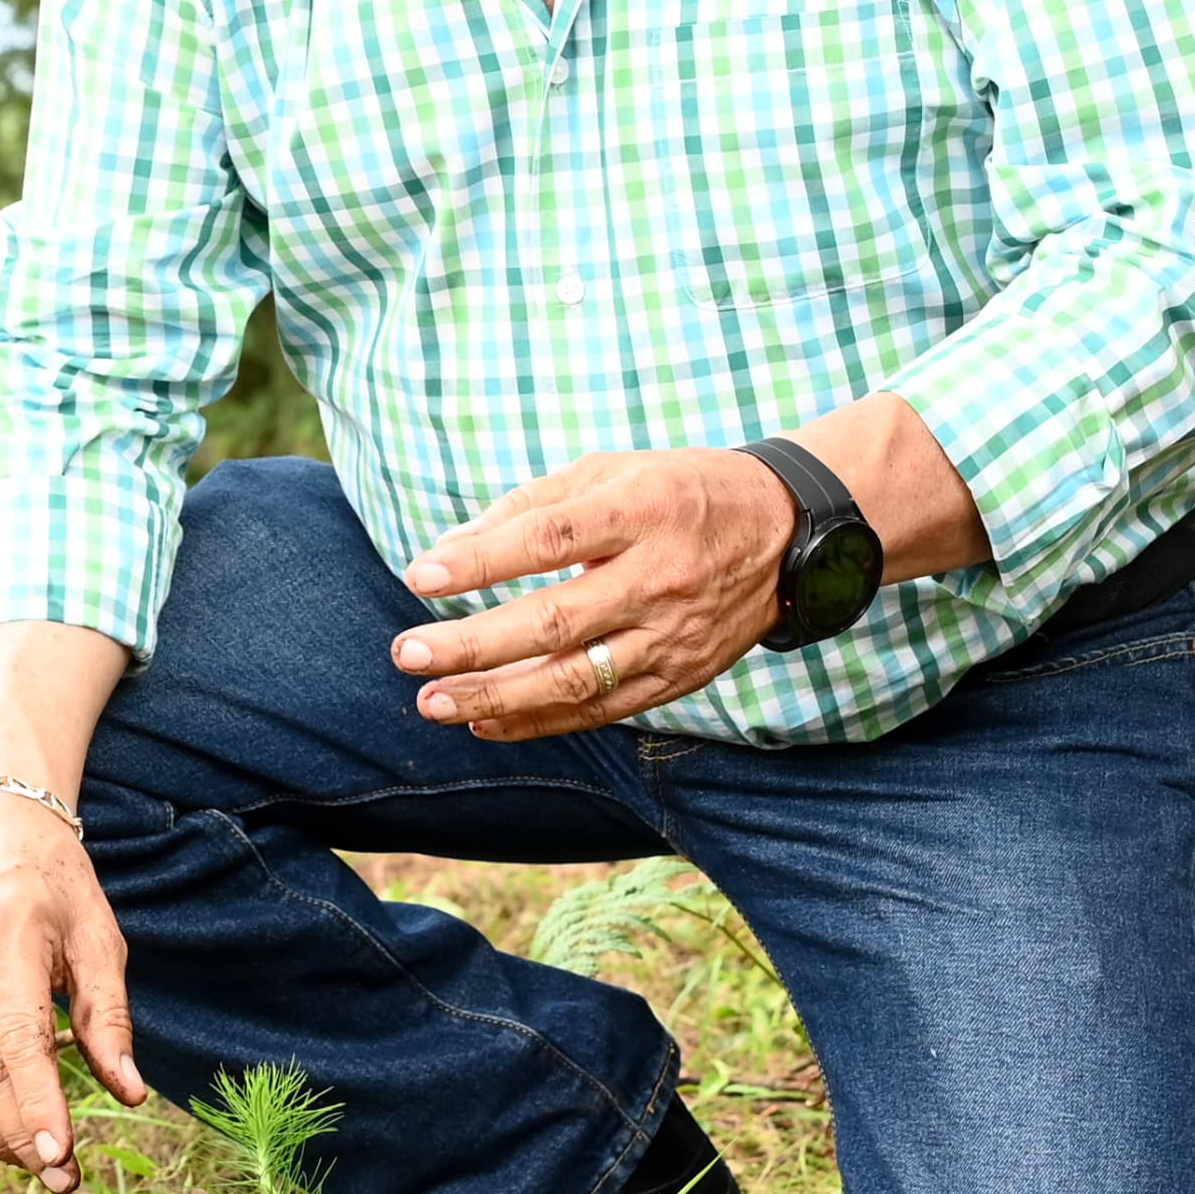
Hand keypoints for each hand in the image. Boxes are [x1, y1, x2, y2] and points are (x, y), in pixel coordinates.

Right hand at [0, 791, 145, 1192]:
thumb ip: (110, 1018)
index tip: (62, 1157)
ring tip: (32, 1161)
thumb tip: (129, 1094)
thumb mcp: (98, 936)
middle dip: (18, 1136)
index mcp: (3, 939)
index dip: (38, 1107)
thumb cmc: (53, 881)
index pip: (18, 1044)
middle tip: (60, 1177)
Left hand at [391, 447, 793, 738]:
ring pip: (576, 679)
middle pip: (555, 620)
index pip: (550, 538)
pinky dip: (541, 722)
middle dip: (474, 645)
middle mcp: (661, 575)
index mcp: (642, 509)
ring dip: (497, 697)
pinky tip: (487, 723)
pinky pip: (603, 710)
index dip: (483, 561)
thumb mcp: (611, 470)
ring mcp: (674, 634)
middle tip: (407, 654)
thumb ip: (529, 506)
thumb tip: (446, 552)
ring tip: (433, 702)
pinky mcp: (682, 676)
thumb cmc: (679, 491)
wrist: (786, 534)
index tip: (421, 577)